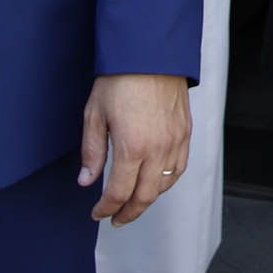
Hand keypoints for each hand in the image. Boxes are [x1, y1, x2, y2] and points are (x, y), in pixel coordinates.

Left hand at [79, 74, 191, 223]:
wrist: (151, 53)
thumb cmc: (121, 79)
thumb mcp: (94, 115)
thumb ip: (92, 152)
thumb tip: (87, 181)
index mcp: (132, 148)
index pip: (119, 193)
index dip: (106, 208)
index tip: (98, 213)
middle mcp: (157, 149)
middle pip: (145, 197)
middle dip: (129, 213)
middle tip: (116, 218)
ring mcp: (175, 142)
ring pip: (164, 185)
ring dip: (148, 199)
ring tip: (134, 203)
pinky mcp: (186, 132)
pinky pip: (180, 167)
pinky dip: (168, 182)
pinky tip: (157, 182)